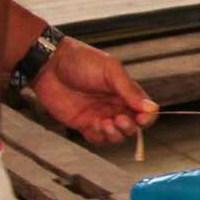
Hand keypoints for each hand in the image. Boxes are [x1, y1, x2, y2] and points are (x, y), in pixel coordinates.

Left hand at [31, 38, 158, 145]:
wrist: (49, 65)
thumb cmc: (81, 61)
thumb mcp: (110, 70)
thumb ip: (129, 89)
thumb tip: (150, 107)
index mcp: (126, 92)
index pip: (145, 111)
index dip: (147, 118)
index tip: (141, 118)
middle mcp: (115, 106)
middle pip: (133, 127)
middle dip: (129, 128)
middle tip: (119, 119)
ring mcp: (100, 116)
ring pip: (116, 136)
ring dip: (114, 134)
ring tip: (104, 123)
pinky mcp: (83, 124)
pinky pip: (97, 139)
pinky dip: (99, 136)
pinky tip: (94, 125)